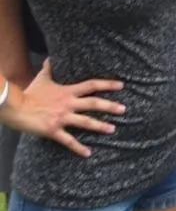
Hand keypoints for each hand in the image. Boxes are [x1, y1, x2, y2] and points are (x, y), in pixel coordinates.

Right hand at [1, 59, 124, 157]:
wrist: (16, 107)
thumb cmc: (30, 93)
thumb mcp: (42, 78)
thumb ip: (49, 68)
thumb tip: (50, 57)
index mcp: (68, 91)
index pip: (92, 85)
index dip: (108, 84)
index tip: (122, 85)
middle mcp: (68, 104)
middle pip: (94, 104)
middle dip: (110, 106)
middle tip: (124, 110)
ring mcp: (61, 118)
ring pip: (85, 122)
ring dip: (100, 126)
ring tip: (113, 129)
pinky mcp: (53, 130)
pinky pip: (69, 141)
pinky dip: (79, 148)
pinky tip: (88, 153)